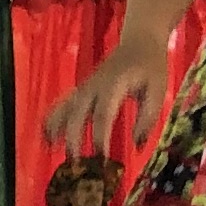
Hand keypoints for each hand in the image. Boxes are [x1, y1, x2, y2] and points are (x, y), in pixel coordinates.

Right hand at [45, 45, 165, 154]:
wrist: (139, 41)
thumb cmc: (151, 67)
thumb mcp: (158, 91)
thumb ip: (148, 118)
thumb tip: (137, 145)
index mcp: (114, 86)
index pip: (103, 115)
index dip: (100, 137)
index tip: (102, 159)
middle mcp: (93, 86)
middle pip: (76, 114)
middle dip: (73, 139)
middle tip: (76, 164)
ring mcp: (84, 87)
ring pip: (63, 108)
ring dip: (56, 130)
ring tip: (51, 151)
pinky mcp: (81, 90)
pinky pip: (62, 105)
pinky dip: (52, 121)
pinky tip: (48, 139)